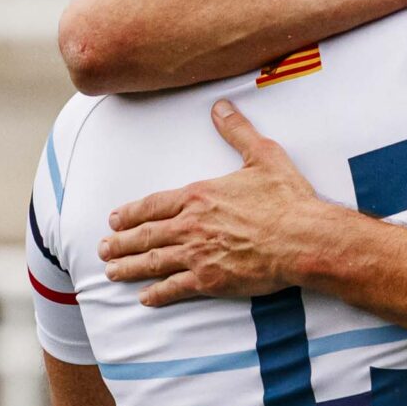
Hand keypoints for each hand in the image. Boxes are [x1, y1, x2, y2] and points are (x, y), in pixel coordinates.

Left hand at [100, 101, 330, 304]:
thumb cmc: (287, 199)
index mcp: (199, 196)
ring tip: (112, 272)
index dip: (131, 213)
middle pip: (145, 235)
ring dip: (129, 268)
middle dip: (120, 243)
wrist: (303, 238)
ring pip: (153, 262)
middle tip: (103, 249)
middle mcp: (191, 225)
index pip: (154, 205)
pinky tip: (145, 298)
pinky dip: (157, 294)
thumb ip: (237, 132)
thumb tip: (222, 107)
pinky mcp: (210, 280)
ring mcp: (198, 254)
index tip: (114, 220)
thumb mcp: (263, 155)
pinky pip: (175, 288)